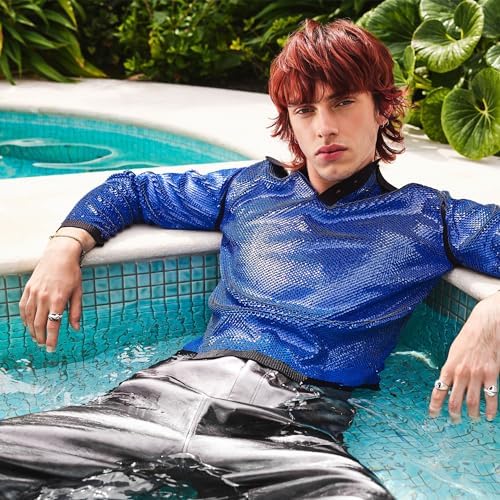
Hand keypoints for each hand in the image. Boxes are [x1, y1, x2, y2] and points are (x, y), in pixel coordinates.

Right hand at [19, 230, 94, 351]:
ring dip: (32, 331)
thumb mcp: (78, 292)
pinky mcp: (28, 289)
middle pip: (39, 324)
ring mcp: (34, 293)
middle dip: (41, 338)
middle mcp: (44, 297)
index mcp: (58, 299)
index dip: (52, 339)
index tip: (52, 349)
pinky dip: (25, 319)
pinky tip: (29, 325)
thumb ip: (76, 311)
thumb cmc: (72, 273)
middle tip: (44, 346)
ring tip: (37, 338)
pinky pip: (24, 308)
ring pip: (29, 318)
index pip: (52, 325)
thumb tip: (76, 328)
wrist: (59, 255)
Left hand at [429, 291, 499, 421]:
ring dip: (471, 414)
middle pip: (455, 400)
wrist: (485, 326)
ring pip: (472, 402)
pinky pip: (491, 396)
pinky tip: (489, 416)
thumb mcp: (453, 352)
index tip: (433, 414)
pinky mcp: (491, 374)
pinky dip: (490, 409)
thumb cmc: (468, 337)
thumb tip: (448, 382)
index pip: (439, 390)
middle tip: (454, 421)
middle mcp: (461, 373)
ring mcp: (477, 375)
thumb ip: (451, 368)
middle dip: (454, 413)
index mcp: (449, 367)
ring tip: (472, 420)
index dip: (435, 405)